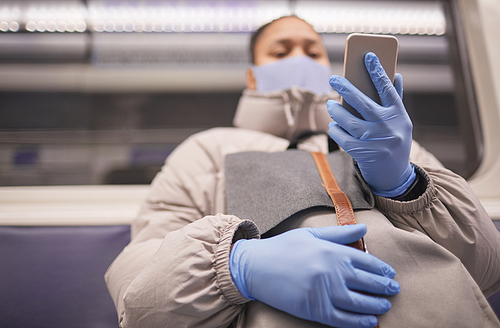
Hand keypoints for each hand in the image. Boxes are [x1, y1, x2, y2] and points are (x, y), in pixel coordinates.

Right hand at [229, 224, 399, 327]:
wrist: (257, 266)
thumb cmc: (283, 248)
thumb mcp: (312, 235)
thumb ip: (340, 233)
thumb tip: (364, 227)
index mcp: (333, 252)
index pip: (367, 262)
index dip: (382, 269)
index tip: (390, 273)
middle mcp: (332, 272)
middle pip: (367, 283)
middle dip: (384, 287)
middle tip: (394, 290)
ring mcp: (324, 292)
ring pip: (359, 303)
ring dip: (376, 305)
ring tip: (385, 306)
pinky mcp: (314, 309)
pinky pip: (343, 319)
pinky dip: (359, 322)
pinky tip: (370, 321)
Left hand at [327, 52, 414, 196]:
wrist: (395, 174)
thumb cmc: (396, 141)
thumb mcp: (401, 121)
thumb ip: (395, 99)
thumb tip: (395, 74)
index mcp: (399, 114)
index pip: (388, 88)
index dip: (378, 71)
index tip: (368, 55)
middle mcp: (389, 126)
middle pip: (364, 103)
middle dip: (346, 88)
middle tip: (333, 79)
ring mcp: (376, 141)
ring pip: (349, 122)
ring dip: (336, 111)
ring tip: (330, 105)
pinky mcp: (363, 153)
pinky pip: (343, 138)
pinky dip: (335, 130)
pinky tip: (333, 125)